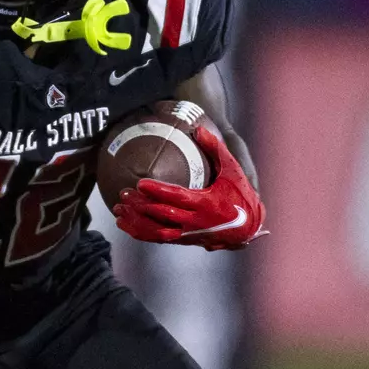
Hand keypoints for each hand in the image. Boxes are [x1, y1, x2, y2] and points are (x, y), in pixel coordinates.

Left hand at [113, 125, 265, 249]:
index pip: (177, 198)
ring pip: (157, 232)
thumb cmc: (241, 195)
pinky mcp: (185, 240)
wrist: (249, 227)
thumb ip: (216, 148)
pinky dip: (142, 233)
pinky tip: (126, 225)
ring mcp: (189, 234)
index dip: (157, 192)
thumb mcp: (233, 169)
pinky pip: (159, 239)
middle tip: (123, 194)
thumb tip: (199, 128)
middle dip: (141, 207)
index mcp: (206, 204)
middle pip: (162, 216)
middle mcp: (196, 222)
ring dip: (137, 223)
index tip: (140, 184)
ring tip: (119, 212)